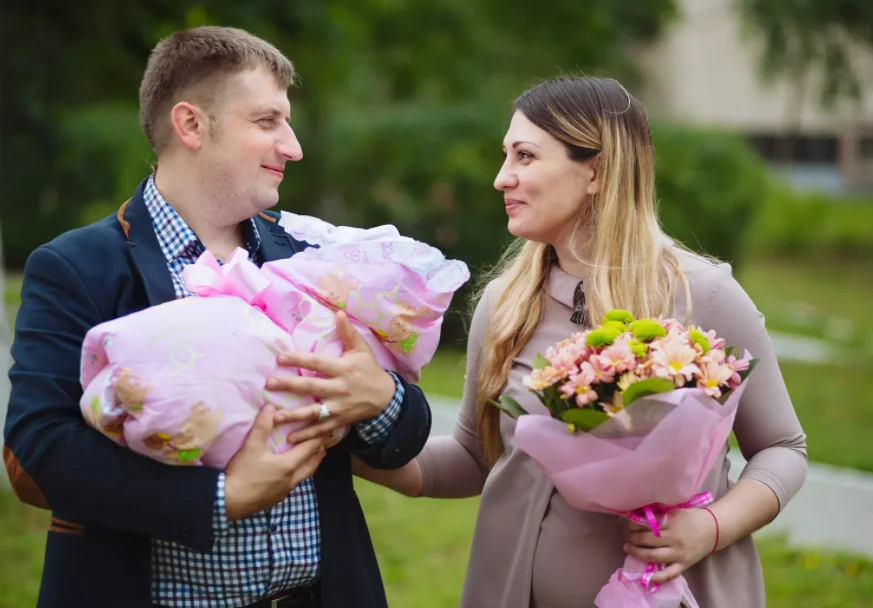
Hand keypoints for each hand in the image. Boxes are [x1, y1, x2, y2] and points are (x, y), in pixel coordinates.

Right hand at [224, 404, 326, 520]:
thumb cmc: (242, 473)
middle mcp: (291, 479)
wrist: (228, 501)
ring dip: (309, 466)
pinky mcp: (275, 499)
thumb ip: (262, 425)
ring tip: (310, 458)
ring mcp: (284, 492)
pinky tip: (290, 474)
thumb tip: (270, 406)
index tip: (326, 430)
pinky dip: (297, 476)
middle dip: (318, 454)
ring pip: (303, 477)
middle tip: (323, 444)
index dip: (318, 438)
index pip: (309, 449)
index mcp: (289, 465)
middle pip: (311, 465)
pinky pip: (293, 486)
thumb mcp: (251, 446)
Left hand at [268, 311, 396, 442]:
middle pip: (311, 386)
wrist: (386, 398)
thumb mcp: (362, 349)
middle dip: (289, 385)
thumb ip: (348, 332)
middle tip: (269, 384)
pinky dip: (306, 435)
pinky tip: (290, 438)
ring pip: (313, 412)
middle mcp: (339, 388)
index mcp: (342, 369)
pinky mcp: (339, 421)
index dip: (298, 359)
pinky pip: (320, 429)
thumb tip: (338, 312)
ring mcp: (339, 407)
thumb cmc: (370, 370)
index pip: (317, 363)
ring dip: (293, 415)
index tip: (280, 357)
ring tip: (274, 416)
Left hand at [623, 507, 717, 584]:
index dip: (634, 523)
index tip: (629, 523)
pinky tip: (644, 576)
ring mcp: (679, 553)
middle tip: (627, 537)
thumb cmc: (692, 517)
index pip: (647, 523)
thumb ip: (660, 513)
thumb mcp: (675, 510)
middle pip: (646, 540)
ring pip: (653, 556)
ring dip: (637, 553)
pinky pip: (669, 573)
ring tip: (628, 548)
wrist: (714, 529)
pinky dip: (656, 577)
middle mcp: (674, 538)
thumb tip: (638, 514)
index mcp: (672, 521)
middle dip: (632, 538)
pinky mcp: (684, 564)